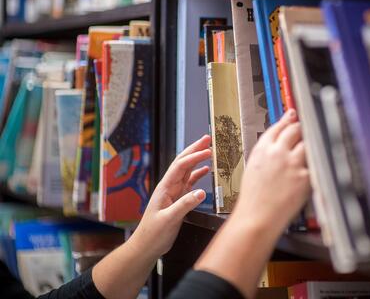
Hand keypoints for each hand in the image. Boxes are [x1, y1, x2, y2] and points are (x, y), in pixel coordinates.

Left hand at [130, 135, 211, 257]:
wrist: (146, 246)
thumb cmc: (153, 234)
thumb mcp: (169, 220)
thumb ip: (184, 205)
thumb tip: (201, 192)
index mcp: (165, 188)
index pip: (181, 166)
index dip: (194, 157)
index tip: (208, 151)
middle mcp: (169, 187)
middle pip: (182, 162)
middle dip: (194, 149)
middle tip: (207, 138)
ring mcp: (174, 192)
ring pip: (187, 170)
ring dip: (197, 159)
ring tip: (208, 149)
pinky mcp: (178, 199)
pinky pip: (189, 182)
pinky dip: (198, 174)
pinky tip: (205, 171)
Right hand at [232, 109, 310, 233]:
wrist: (257, 218)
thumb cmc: (254, 198)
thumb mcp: (254, 167)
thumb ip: (267, 152)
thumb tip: (278, 143)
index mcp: (262, 150)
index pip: (278, 127)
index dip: (288, 119)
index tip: (294, 115)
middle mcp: (278, 153)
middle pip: (295, 130)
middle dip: (301, 128)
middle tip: (306, 128)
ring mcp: (293, 163)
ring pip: (308, 143)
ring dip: (310, 144)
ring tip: (312, 146)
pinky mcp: (305, 176)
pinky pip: (315, 162)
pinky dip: (316, 162)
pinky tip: (315, 164)